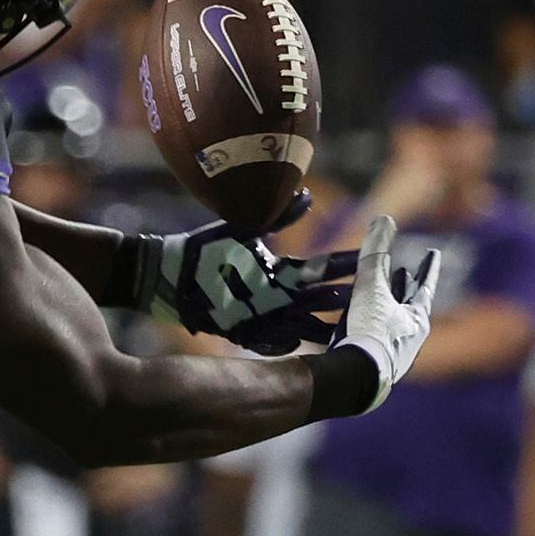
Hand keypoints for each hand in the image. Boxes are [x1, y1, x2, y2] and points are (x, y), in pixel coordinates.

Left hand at [144, 223, 357, 354]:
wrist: (166, 274)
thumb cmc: (203, 250)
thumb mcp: (242, 229)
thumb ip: (277, 216)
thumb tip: (308, 194)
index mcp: (279, 273)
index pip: (319, 270)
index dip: (343, 266)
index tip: (368, 262)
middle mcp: (275, 296)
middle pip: (314, 300)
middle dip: (337, 300)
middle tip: (365, 301)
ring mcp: (259, 315)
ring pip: (296, 323)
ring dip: (315, 325)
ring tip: (337, 328)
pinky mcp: (238, 330)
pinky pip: (265, 340)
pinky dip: (279, 341)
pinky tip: (295, 342)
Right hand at [328, 213, 439, 407]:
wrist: (356, 381)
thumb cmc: (370, 333)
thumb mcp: (371, 288)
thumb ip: (375, 254)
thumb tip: (384, 219)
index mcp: (417, 319)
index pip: (426, 286)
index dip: (427, 268)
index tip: (432, 253)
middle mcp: (411, 339)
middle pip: (410, 306)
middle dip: (405, 288)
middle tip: (403, 272)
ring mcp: (394, 358)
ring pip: (393, 326)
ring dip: (387, 310)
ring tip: (377, 299)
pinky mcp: (374, 371)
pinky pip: (375, 343)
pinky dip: (369, 330)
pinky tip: (357, 332)